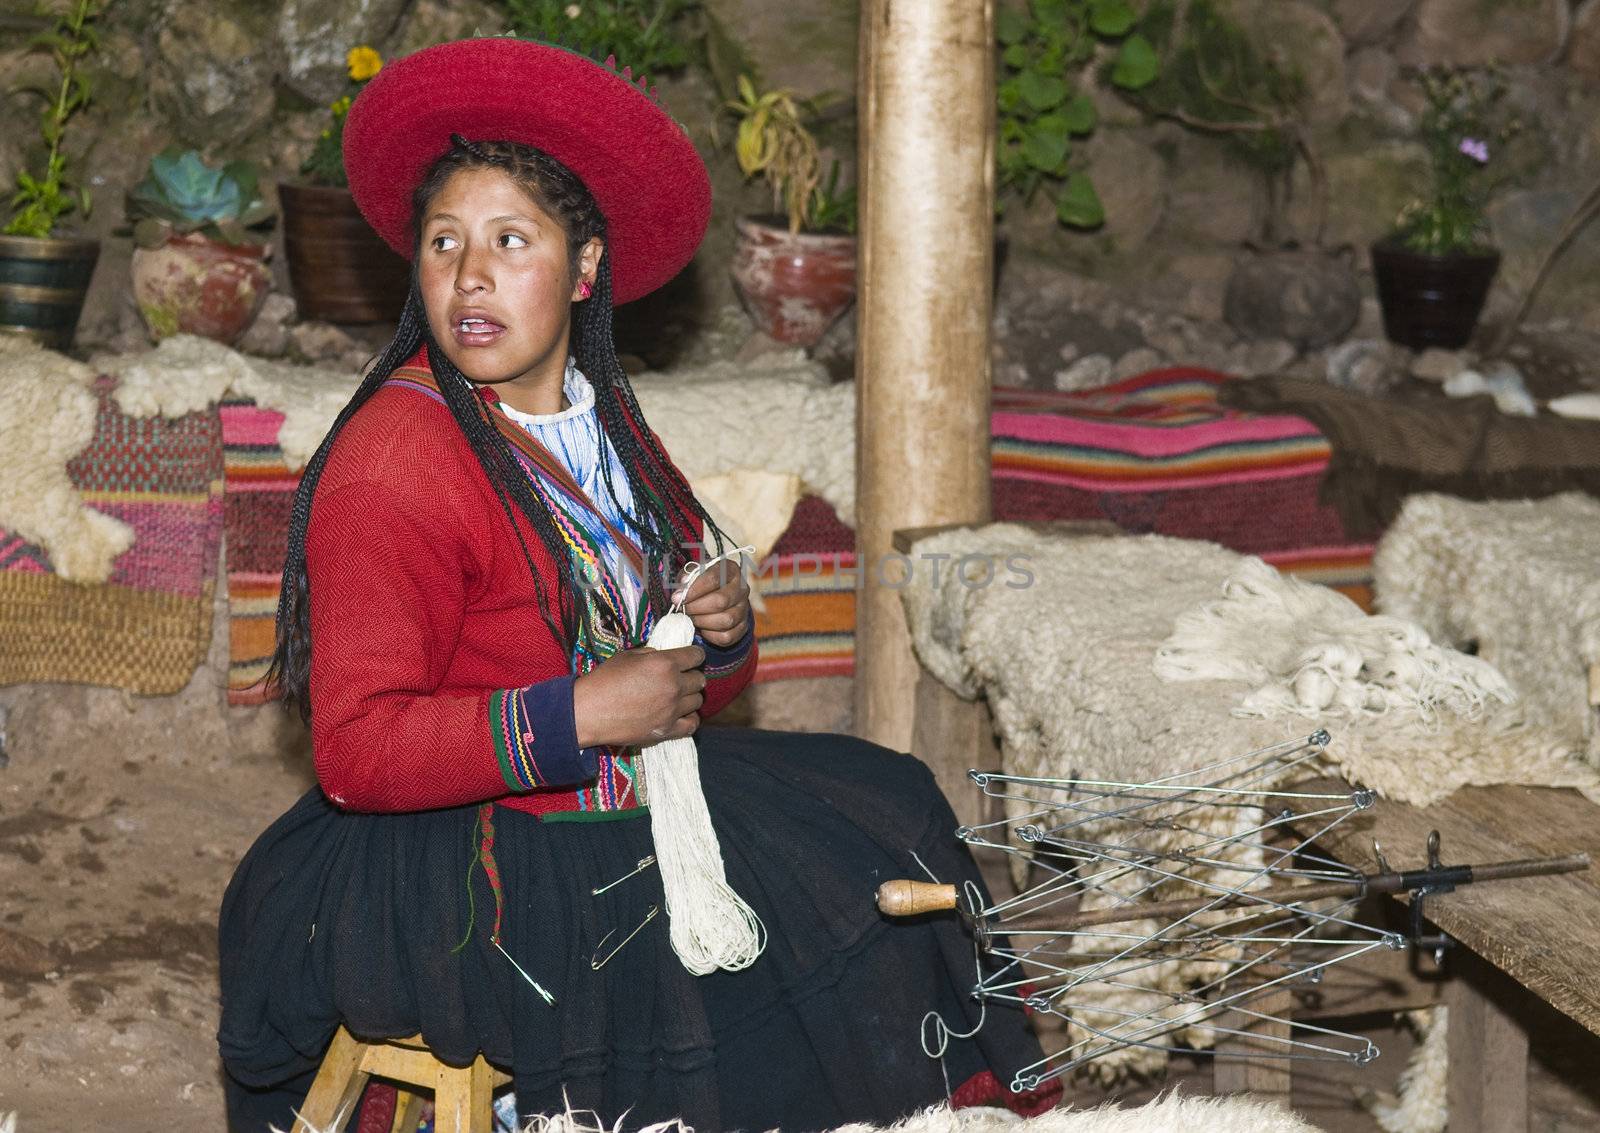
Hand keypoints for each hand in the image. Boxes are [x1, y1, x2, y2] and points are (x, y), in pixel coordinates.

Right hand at [572, 644, 705, 747]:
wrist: (588, 711)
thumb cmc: (604, 680)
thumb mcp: (628, 656)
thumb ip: (652, 654)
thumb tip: (665, 657)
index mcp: (664, 663)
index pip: (696, 656)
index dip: (694, 655)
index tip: (690, 658)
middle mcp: (673, 686)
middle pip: (700, 679)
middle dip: (691, 676)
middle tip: (680, 678)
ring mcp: (672, 710)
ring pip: (698, 701)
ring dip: (690, 697)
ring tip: (677, 697)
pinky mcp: (666, 730)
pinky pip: (692, 724)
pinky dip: (689, 718)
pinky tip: (680, 714)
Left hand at [674, 558, 750, 647]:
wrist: (716, 598)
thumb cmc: (702, 584)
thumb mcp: (692, 575)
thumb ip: (685, 580)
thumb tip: (680, 592)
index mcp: (730, 570)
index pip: (713, 578)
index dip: (693, 590)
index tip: (677, 598)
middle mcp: (742, 588)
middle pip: (721, 601)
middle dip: (696, 607)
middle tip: (683, 609)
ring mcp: (744, 609)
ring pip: (725, 620)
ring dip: (702, 621)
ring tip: (692, 618)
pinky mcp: (742, 627)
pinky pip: (726, 636)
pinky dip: (710, 635)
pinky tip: (703, 628)